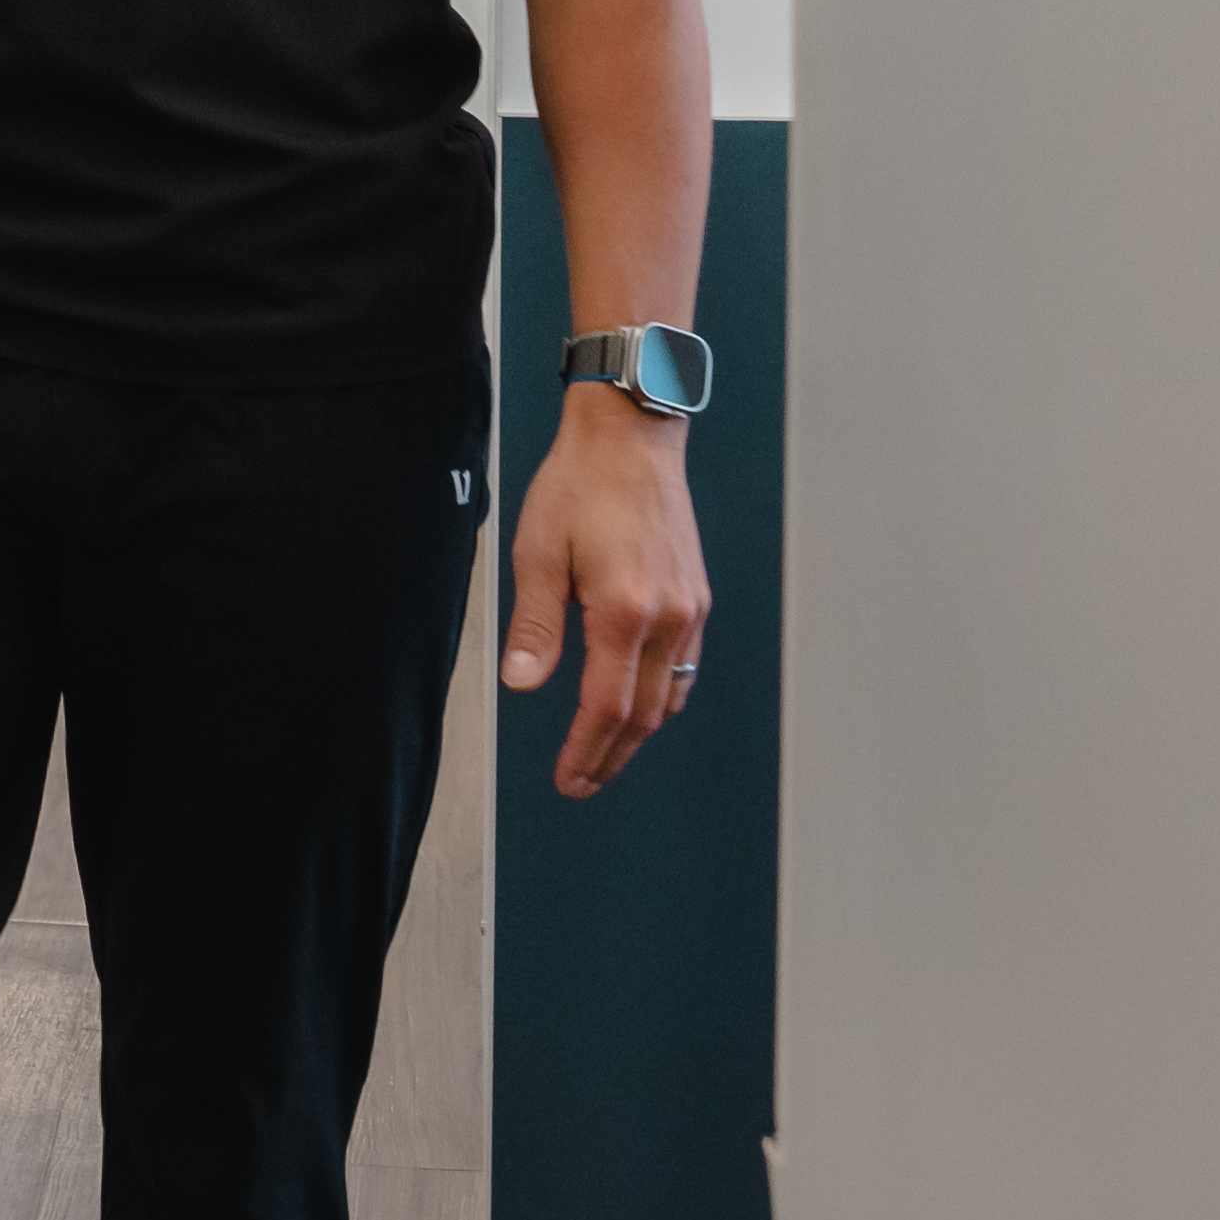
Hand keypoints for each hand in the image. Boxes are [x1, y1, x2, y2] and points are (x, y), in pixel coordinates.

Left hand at [501, 399, 709, 794]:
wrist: (631, 438)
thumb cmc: (581, 485)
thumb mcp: (538, 552)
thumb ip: (535, 626)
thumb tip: (523, 683)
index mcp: (624, 611)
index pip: (607, 707)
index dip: (586, 751)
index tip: (568, 779)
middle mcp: (667, 616)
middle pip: (644, 715)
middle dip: (611, 756)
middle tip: (581, 782)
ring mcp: (690, 608)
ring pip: (670, 696)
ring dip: (639, 734)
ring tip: (605, 754)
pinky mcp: (697, 596)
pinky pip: (684, 666)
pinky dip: (663, 699)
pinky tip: (641, 704)